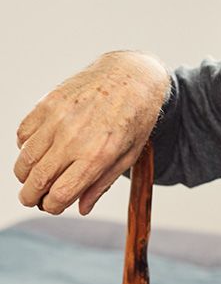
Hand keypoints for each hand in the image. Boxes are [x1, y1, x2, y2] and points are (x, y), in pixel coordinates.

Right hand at [14, 51, 168, 214]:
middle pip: (37, 181)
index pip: (60, 194)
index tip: (54, 205)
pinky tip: (38, 149)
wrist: (131, 75)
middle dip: (31, 197)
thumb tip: (81, 208)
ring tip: (34, 177)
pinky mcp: (47, 104)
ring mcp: (57, 119)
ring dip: (24, 175)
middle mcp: (74, 138)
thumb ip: (103, 182)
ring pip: (25, 160)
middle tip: (34, 198)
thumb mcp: (130, 153)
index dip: (53, 206)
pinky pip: (23, 134)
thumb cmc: (135, 116)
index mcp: (98, 154)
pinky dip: (25, 148)